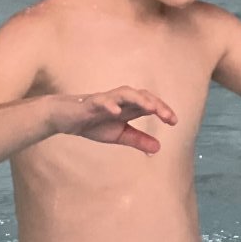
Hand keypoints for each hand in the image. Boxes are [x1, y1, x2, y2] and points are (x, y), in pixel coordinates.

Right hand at [55, 85, 176, 154]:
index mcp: (128, 108)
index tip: (174, 122)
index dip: (163, 111)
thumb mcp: (119, 135)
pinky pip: (101, 101)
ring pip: (125, 93)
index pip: (149, 105)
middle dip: (156, 104)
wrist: (66, 119)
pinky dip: (110, 104)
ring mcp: (106, 100)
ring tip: (150, 108)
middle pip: (142, 96)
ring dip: (139, 99)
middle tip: (168, 117)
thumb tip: (158, 148)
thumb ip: (138, 140)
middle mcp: (120, 101)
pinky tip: (117, 112)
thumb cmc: (93, 123)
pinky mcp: (90, 103)